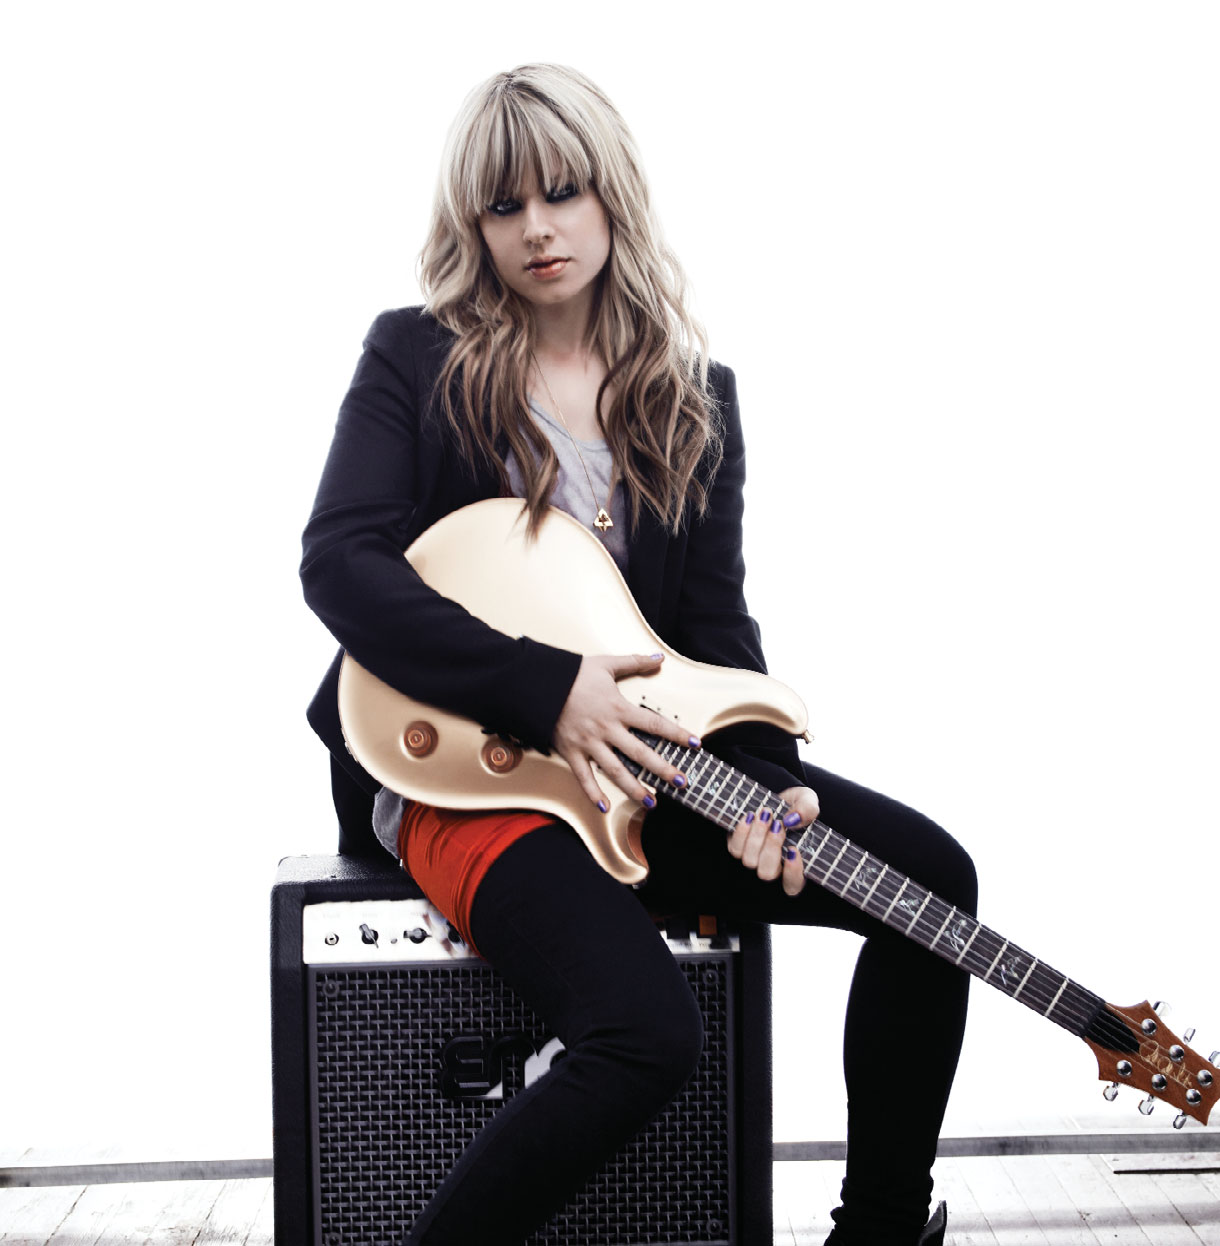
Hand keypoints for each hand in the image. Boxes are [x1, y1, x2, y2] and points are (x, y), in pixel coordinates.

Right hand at [553, 653, 699, 811]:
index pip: (654, 723)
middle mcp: (606, 729)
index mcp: (618, 709)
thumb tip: (658, 658)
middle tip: (681, 782)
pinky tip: (604, 806)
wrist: (537, 683)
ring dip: (635, 788)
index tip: (695, 743)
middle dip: (663, 769)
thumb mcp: (605, 664)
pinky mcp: (571, 752)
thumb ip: (634, 662)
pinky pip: (584, 777)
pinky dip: (593, 793)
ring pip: (615, 771)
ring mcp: (588, 744)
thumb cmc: (571, 674)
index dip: (677, 734)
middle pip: (640, 753)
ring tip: (651, 802)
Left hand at [726, 785, 818, 895]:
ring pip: (749, 861)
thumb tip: (792, 820)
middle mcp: (773, 867)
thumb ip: (808, 810)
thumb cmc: (795, 806)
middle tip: (778, 825)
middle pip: (767, 873)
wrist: (772, 797)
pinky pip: (735, 848)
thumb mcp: (807, 801)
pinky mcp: (738, 847)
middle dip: (771, 848)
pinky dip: (742, 832)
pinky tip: (751, 816)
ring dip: (756, 837)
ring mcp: (754, 859)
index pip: (793, 885)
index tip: (793, 849)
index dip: (793, 873)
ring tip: (765, 814)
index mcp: (794, 865)